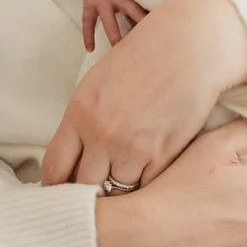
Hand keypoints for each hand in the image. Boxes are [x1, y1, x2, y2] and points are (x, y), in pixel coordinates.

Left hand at [42, 0, 246, 188]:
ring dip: (118, 193)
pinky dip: (146, 188)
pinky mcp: (164, 155)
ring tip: (122, 192)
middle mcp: (102, 133)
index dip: (55, 187)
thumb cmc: (146, 56)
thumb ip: (83, 121)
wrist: (192, 46)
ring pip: (116, 193)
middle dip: (86, 194)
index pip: (54, 167)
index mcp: (79, 112)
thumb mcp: (99, 82)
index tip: (60, 195)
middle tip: (92, 200)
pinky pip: (147, 188)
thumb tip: (75, 156)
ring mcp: (133, 147)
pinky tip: (148, 181)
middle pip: (83, 187)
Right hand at [80, 0, 145, 50]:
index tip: (162, 24)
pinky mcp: (89, 4)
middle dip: (137, 23)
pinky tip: (89, 49)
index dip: (151, 14)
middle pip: (129, 9)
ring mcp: (101, 1)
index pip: (143, 4)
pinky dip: (88, 36)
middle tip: (145, 39)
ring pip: (108, 19)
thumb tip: (150, 21)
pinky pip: (88, 22)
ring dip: (113, 33)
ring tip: (116, 48)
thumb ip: (136, 6)